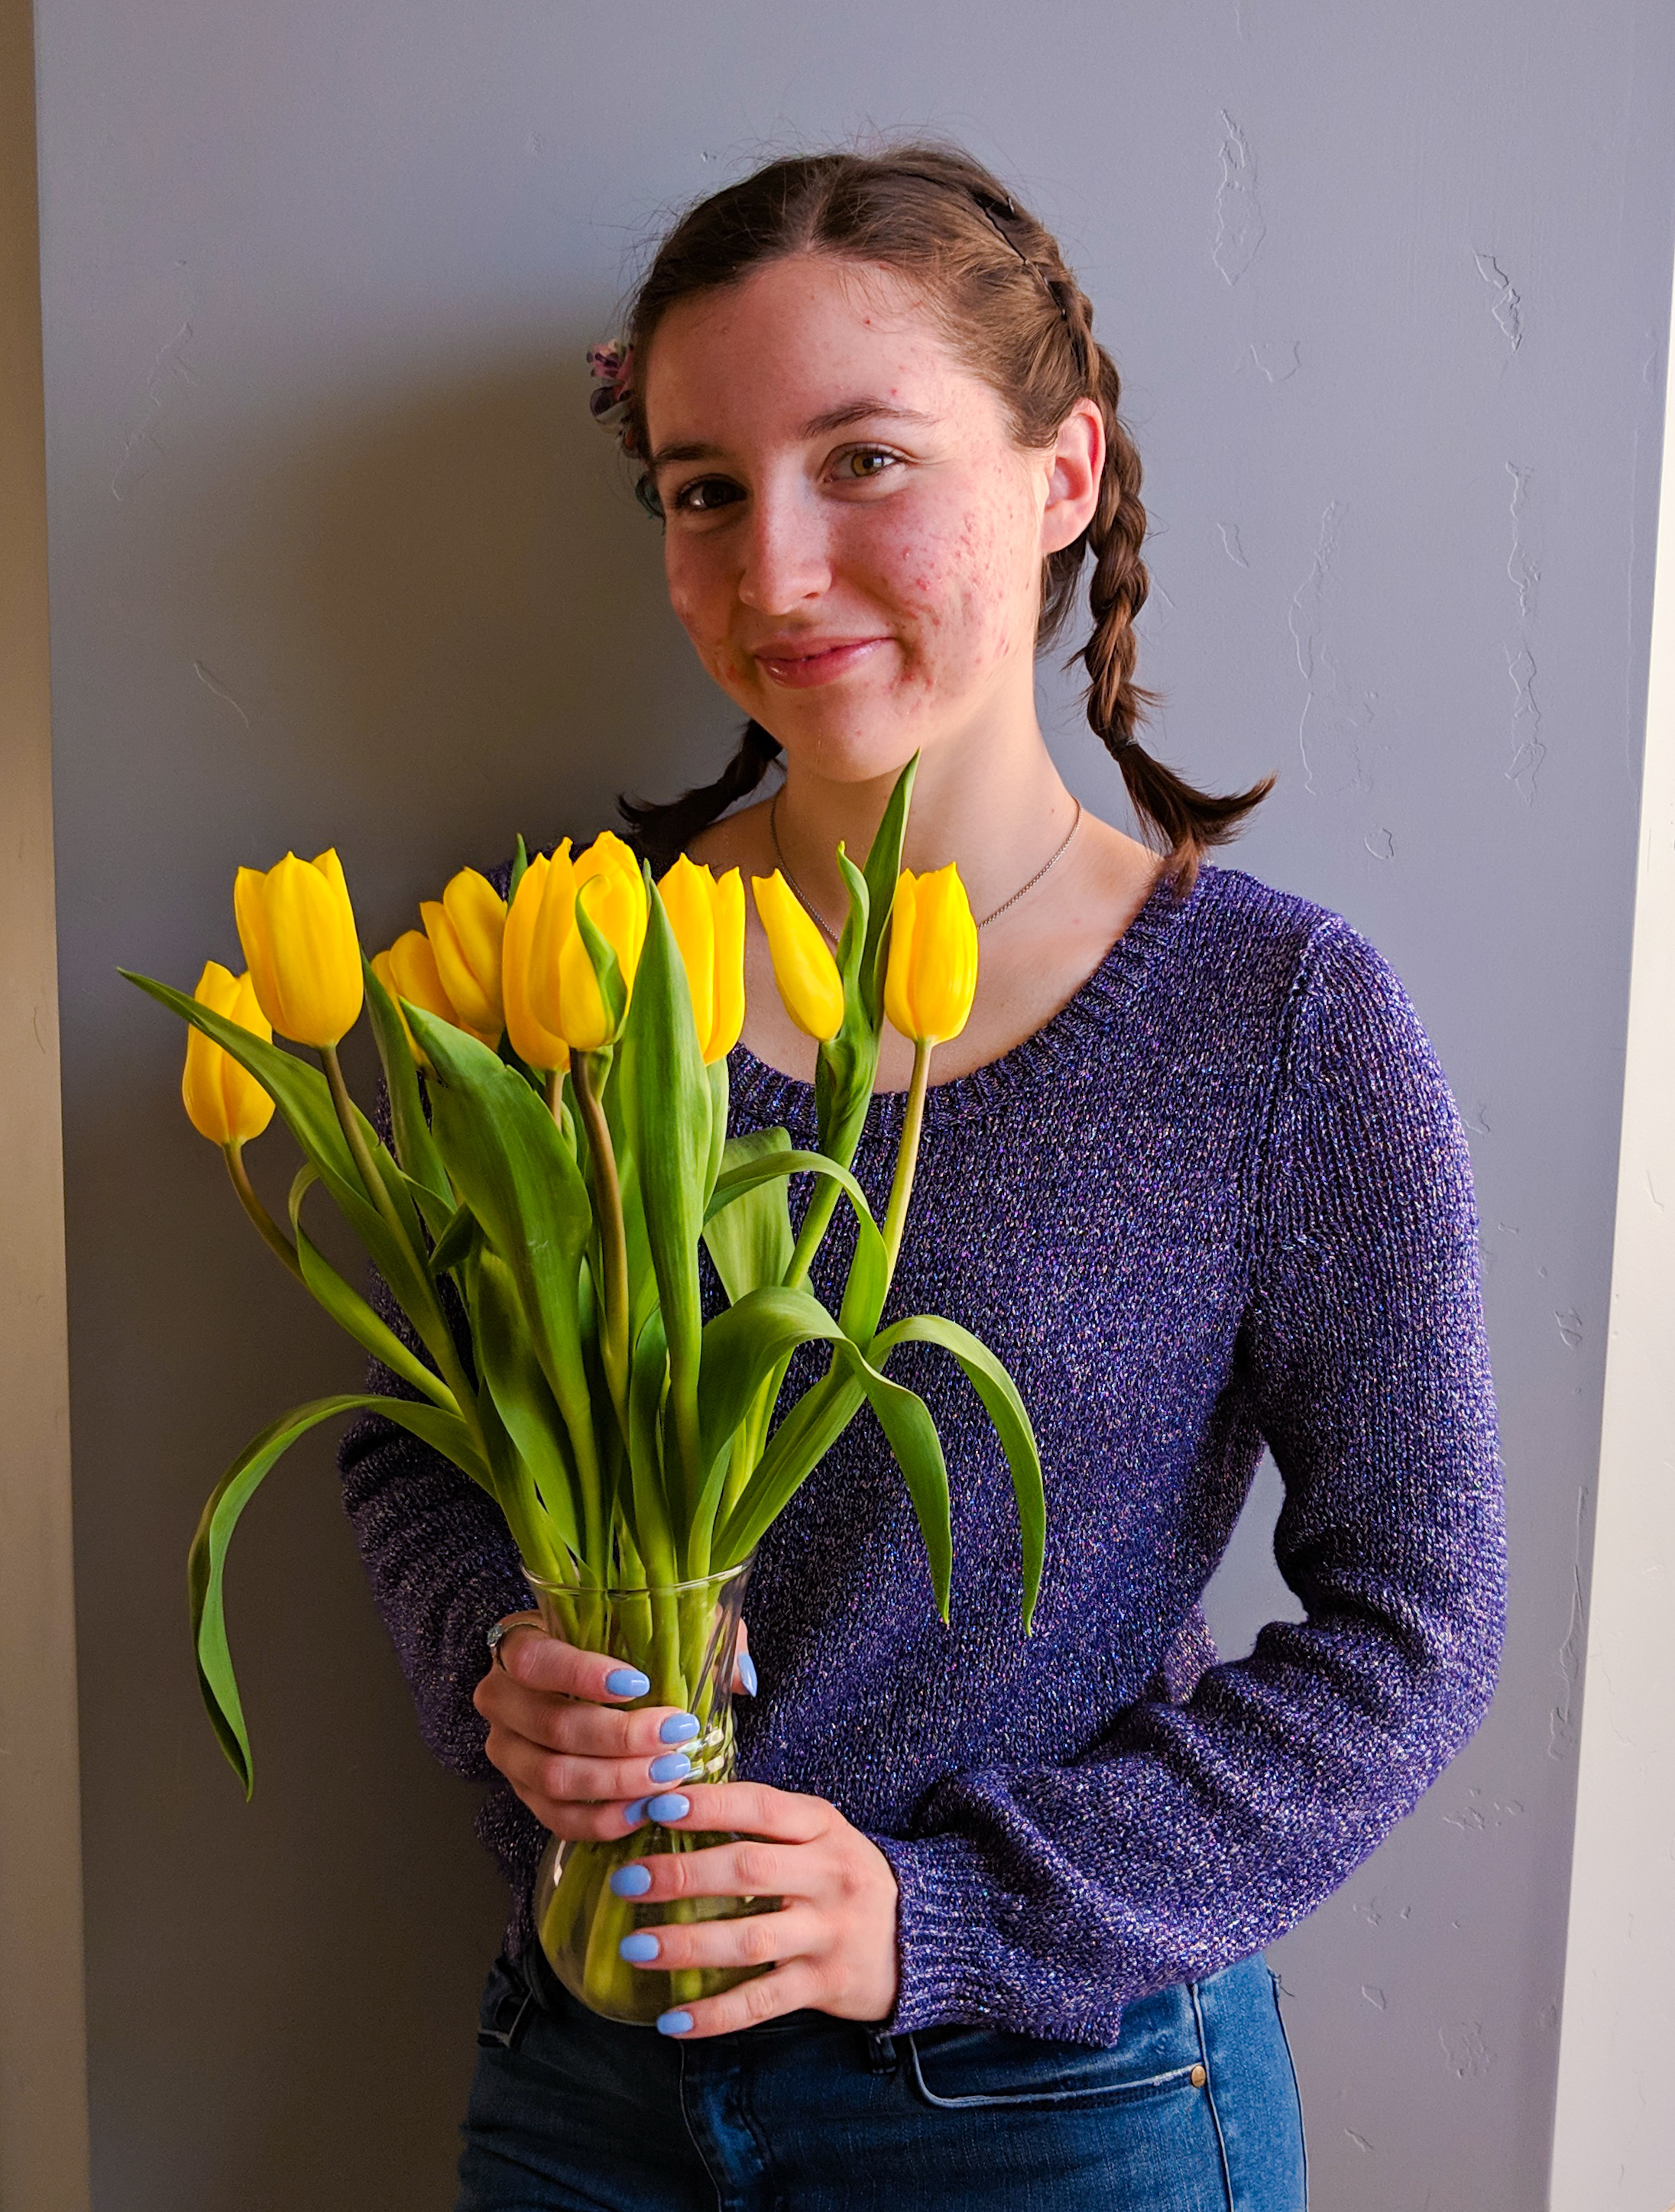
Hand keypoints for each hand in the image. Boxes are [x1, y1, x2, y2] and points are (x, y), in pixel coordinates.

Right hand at [472, 1614, 754, 1840]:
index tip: (639, 1685)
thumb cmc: (624, 1649)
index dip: (583, 1674)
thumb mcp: (662, 1624)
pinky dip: (603, 1820)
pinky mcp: (523, 1794)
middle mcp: (501, 1697)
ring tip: (669, 1774)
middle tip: (676, 1737)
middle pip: (552, 1725)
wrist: (587, 1690)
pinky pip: (557, 1818)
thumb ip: (703, 1633)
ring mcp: (508, 1750)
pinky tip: (644, 1809)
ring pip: (554, 1777)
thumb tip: (741, 1677)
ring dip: (618, 1781)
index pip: (536, 1658)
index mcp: (521, 1642)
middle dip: (620, 1737)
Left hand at [610, 1780, 900, 2036]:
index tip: (656, 1805)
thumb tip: (673, 1805)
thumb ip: (763, 1823)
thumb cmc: (844, 1875)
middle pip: (747, 1870)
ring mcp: (828, 1933)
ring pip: (750, 1940)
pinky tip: (672, 2020)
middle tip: (627, 1881)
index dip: (709, 1806)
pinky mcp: (826, 1985)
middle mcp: (829, 1875)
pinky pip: (763, 2001)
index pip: (761, 1808)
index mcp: (822, 1826)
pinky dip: (715, 2014)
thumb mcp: (819, 1834)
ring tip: (634, 1948)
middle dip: (681, 1875)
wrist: (924, 1933)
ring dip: (687, 1945)